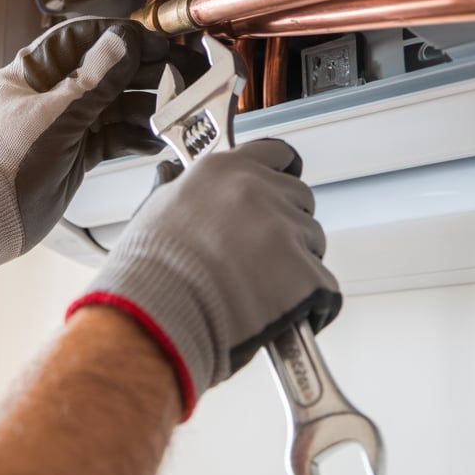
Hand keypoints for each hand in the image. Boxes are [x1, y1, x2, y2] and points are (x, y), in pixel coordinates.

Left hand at [0, 18, 202, 291]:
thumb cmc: (8, 165)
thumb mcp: (57, 117)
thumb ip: (95, 81)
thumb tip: (124, 41)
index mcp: (31, 73)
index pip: (79, 40)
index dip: (117, 38)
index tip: (152, 41)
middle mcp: (49, 94)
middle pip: (102, 72)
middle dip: (141, 73)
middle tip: (177, 73)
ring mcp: (64, 123)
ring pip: (112, 105)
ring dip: (143, 106)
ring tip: (174, 108)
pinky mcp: (77, 151)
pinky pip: (112, 136)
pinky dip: (133, 137)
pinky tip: (156, 138)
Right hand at [67, 139, 340, 417]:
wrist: (155, 319)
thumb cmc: (149, 273)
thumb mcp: (156, 210)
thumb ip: (184, 190)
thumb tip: (181, 181)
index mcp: (225, 170)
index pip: (277, 155)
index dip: (281, 175)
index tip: (280, 188)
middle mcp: (258, 190)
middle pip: (301, 199)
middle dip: (289, 224)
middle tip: (262, 256)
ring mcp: (283, 229)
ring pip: (314, 240)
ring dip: (299, 262)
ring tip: (263, 289)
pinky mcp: (305, 272)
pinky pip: (325, 285)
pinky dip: (312, 302)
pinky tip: (283, 312)